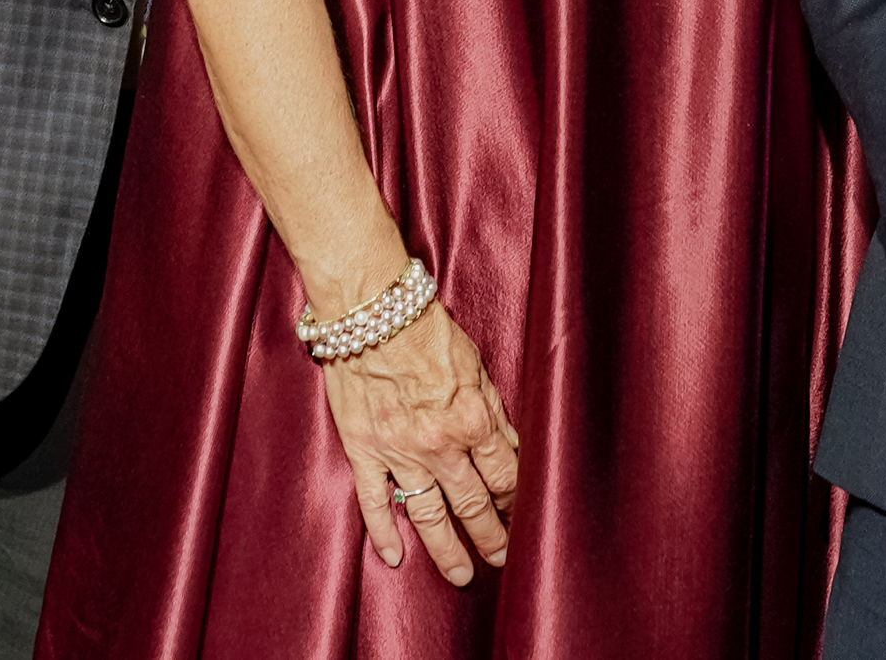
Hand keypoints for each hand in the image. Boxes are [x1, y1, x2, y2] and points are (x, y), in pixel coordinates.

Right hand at [320, 289, 521, 584]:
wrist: (370, 310)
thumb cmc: (425, 328)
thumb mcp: (475, 363)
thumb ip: (492, 408)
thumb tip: (510, 445)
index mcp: (472, 420)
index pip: (503, 475)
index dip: (515, 499)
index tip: (520, 514)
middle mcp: (439, 446)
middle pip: (472, 504)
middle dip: (491, 535)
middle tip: (502, 558)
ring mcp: (399, 454)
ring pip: (428, 515)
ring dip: (447, 550)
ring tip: (461, 576)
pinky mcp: (364, 451)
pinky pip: (373, 502)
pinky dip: (382, 533)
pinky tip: (394, 557)